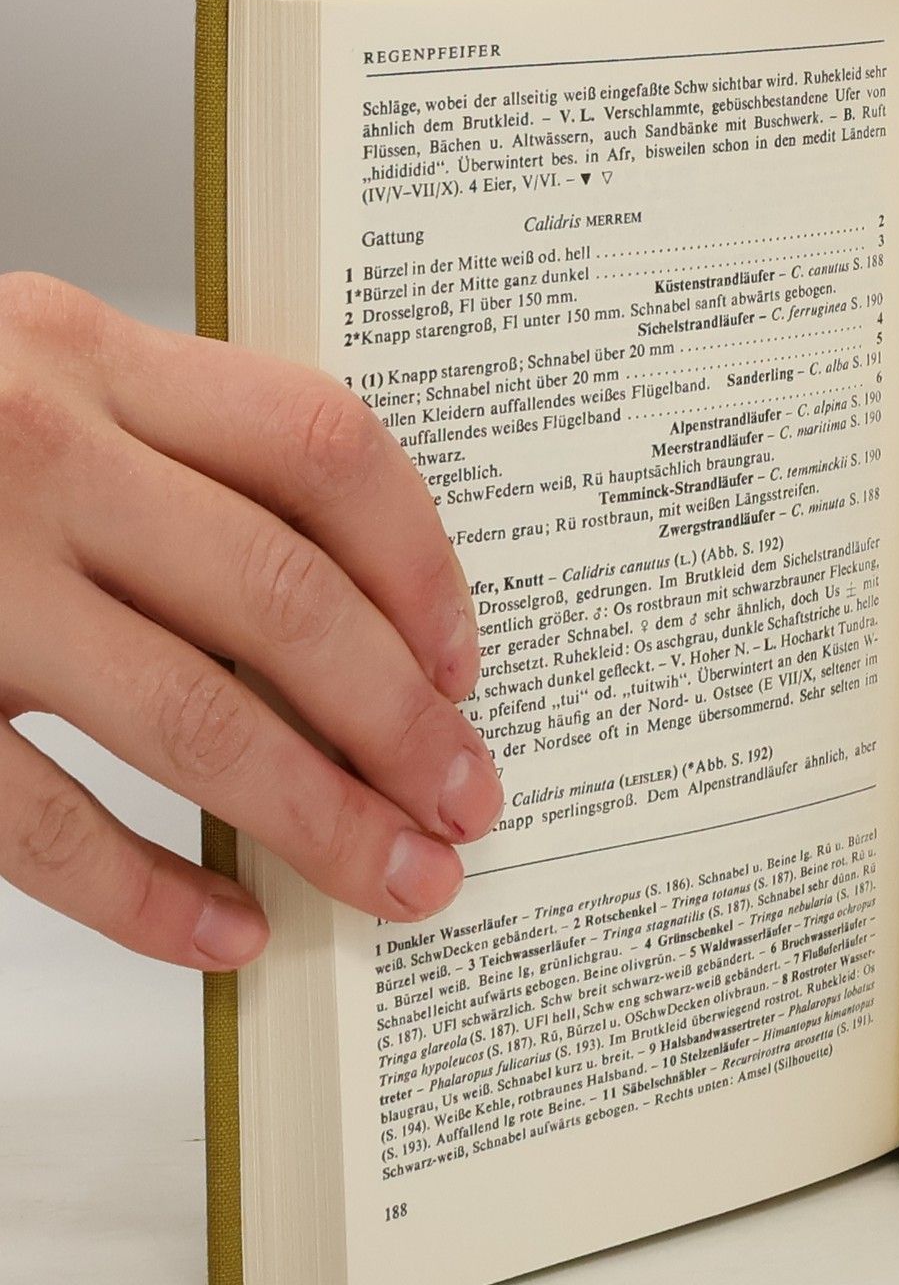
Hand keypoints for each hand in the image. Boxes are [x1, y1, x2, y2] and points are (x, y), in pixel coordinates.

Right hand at [0, 274, 503, 969]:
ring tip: (402, 881)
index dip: (422, 568)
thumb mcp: (26, 380)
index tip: (465, 665)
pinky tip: (225, 931)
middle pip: (287, 601)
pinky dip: (148, 894)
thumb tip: (350, 614)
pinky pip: (39, 821)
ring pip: (193, 717)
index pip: (324, 449)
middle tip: (469, 803)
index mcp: (84, 353)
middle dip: (402, 724)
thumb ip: (164, 451)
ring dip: (320, 819)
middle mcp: (28, 448)